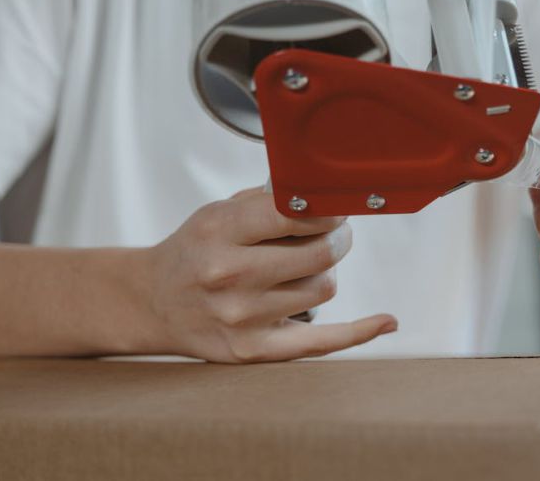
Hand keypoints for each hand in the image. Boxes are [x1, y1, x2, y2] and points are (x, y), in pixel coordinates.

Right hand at [142, 187, 396, 362]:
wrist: (154, 303)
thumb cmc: (195, 251)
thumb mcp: (219, 212)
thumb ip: (269, 200)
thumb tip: (324, 190)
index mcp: (219, 231)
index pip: (295, 213)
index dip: (328, 208)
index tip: (336, 206)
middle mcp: (229, 275)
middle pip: (321, 254)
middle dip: (338, 238)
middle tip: (335, 233)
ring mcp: (242, 318)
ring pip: (323, 289)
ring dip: (324, 274)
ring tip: (303, 268)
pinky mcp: (253, 350)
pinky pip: (323, 342)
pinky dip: (360, 331)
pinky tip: (385, 321)